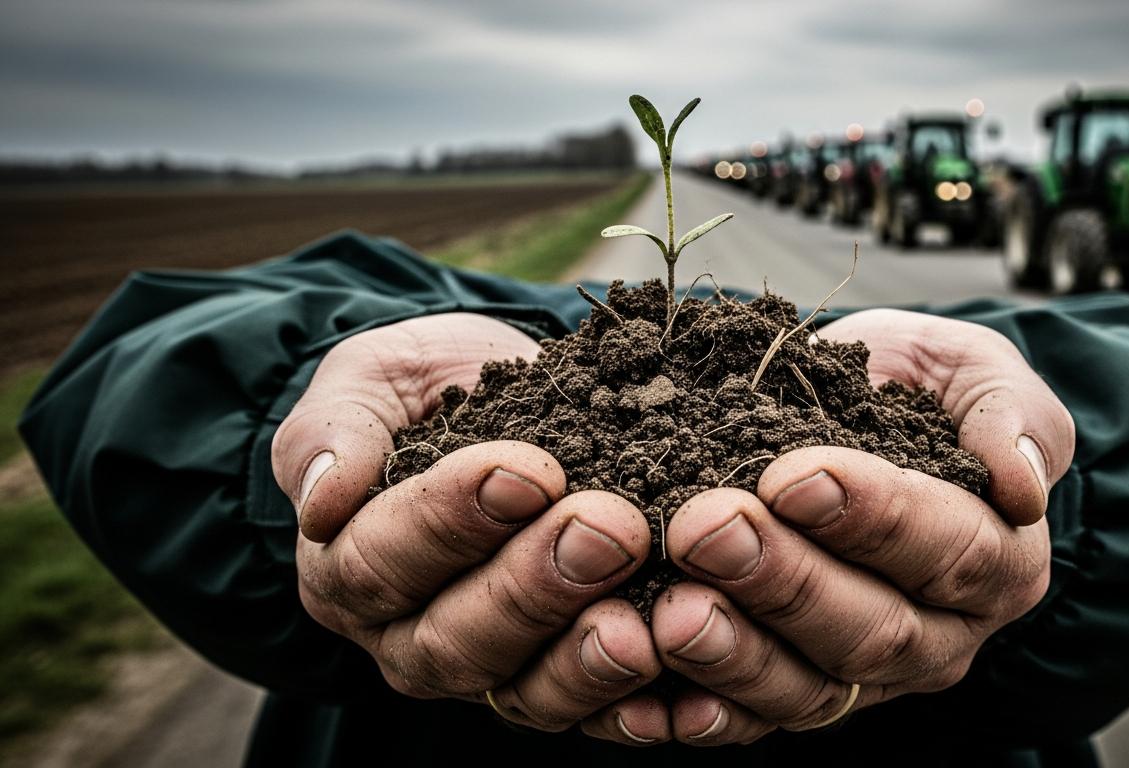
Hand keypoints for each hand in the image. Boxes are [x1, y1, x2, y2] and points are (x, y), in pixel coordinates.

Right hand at [271, 313, 662, 744]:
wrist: (506, 399)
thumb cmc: (431, 387)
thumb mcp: (372, 380)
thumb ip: (334, 429)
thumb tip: (322, 500)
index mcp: (347, 566)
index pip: (383, 560)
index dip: (451, 520)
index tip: (526, 471)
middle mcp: (409, 635)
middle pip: (456, 639)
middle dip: (534, 586)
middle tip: (607, 528)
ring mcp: (490, 668)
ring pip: (525, 692)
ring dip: (584, 660)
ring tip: (639, 623)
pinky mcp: (560, 682)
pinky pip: (594, 715)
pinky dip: (635, 712)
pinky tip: (679, 701)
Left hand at [646, 309, 1075, 743]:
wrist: (856, 411)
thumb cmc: (916, 387)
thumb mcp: (973, 370)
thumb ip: (1008, 411)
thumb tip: (1021, 482)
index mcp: (998, 557)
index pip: (945, 547)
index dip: (871, 517)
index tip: (792, 476)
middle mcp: (939, 634)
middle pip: (870, 627)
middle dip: (783, 581)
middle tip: (705, 529)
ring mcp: (867, 678)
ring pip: (809, 689)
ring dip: (734, 654)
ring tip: (669, 611)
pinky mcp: (799, 693)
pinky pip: (752, 722)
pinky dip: (700, 717)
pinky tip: (650, 702)